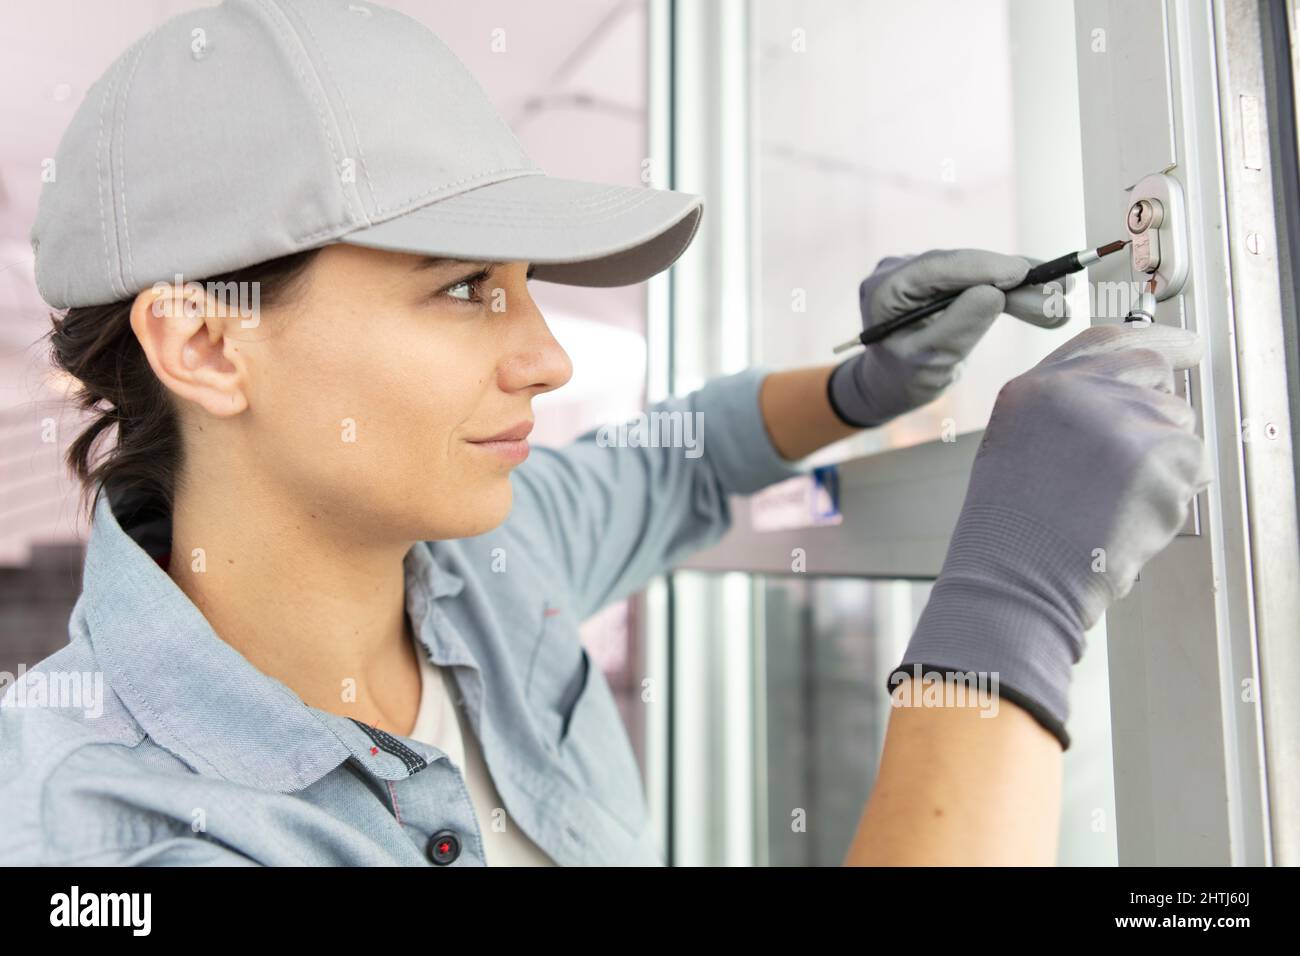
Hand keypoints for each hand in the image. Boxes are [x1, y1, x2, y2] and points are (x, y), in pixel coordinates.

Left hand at [828, 248, 1071, 427]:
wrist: (894, 382)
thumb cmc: (904, 378)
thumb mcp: (929, 361)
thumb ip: (958, 327)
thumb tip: (995, 293)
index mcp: (885, 288)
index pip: (937, 268)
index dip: (982, 267)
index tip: (1023, 273)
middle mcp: (903, 269)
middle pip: (965, 268)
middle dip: (1015, 281)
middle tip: (1060, 293)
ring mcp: (925, 271)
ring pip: (981, 273)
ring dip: (1024, 288)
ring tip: (1062, 303)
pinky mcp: (945, 278)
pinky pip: (984, 280)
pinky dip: (1015, 292)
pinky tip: (1048, 298)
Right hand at [888, 324, 1210, 747]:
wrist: (1015, 581)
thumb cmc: (1011, 533)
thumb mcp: (1018, 447)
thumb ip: (1068, 412)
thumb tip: (1137, 397)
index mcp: (1035, 389)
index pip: (1107, 341)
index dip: (1152, 340)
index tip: (1180, 346)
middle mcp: (1078, 392)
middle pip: (1153, 370)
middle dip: (1166, 401)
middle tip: (1161, 436)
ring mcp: (1122, 422)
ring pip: (1178, 422)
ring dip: (1164, 459)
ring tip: (1113, 502)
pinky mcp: (1160, 459)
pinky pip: (1192, 467)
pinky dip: (1172, 495)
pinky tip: (1128, 519)